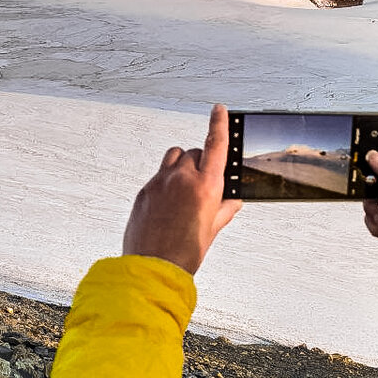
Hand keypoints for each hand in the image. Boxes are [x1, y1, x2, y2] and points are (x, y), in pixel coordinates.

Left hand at [123, 105, 242, 274]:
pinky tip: (169, 204)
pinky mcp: (145, 191)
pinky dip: (167, 182)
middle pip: (195, 153)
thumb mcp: (212, 229)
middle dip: (202, 163)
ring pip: (174, 157)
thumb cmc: (184, 253)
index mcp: (206, 186)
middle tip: (205, 183)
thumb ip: (224, 209)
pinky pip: (159, 175)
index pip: (216, 144)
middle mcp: (182, 178)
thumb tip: (232, 200)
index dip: (219, 124)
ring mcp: (160, 182)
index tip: (219, 110)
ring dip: (183, 164)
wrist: (153, 268)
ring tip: (185, 187)